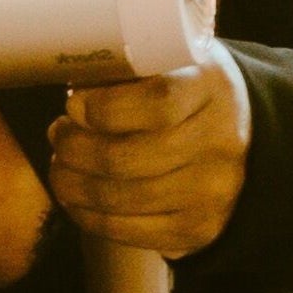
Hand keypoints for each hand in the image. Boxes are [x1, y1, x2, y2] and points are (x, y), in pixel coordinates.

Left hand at [47, 39, 252, 259]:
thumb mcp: (164, 62)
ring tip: (60, 166)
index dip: (103, 109)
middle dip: (75, 149)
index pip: (158, 104)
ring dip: (72, 184)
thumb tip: (73, 103)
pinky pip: (126, 230)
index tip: (73, 106)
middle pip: (127, 158)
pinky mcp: (198, 228)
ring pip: (120, 198)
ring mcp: (213, 191)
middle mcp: (221, 141)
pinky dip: (87, 215)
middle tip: (58, 136)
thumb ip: (123, 71)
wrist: (234, 138)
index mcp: (211, 87)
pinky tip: (74, 198)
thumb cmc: (179, 90)